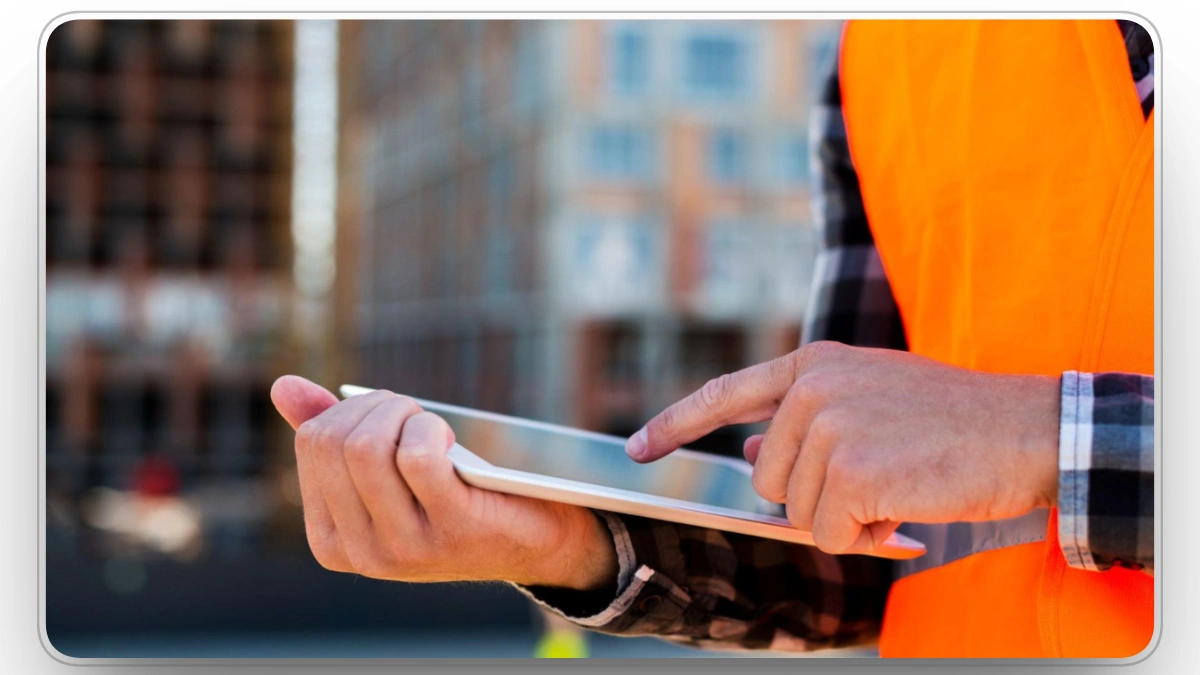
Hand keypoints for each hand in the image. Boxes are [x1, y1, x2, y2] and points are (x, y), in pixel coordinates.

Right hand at [270, 375, 616, 589]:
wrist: (532, 542)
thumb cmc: (455, 497)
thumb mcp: (390, 474)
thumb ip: (336, 436)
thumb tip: (282, 386)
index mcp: (332, 541)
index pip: (311, 445)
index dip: (350, 409)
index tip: (386, 414)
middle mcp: (361, 553)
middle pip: (335, 442)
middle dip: (374, 405)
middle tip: (411, 411)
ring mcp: (404, 548)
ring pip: (367, 448)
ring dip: (402, 412)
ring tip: (429, 422)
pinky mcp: (450, 530)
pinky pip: (418, 456)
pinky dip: (430, 429)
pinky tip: (449, 440)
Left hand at [625, 342, 1060, 554]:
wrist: (1027, 430)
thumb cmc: (952, 421)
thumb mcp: (870, 399)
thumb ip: (806, 419)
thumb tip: (751, 449)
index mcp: (814, 364)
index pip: (724, 393)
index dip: (675, 425)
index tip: (637, 449)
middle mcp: (812, 389)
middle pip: (766, 478)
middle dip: (815, 496)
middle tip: (878, 480)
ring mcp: (830, 428)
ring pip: (797, 512)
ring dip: (846, 517)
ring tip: (898, 486)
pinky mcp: (852, 472)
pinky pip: (829, 535)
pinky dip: (864, 538)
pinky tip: (904, 508)